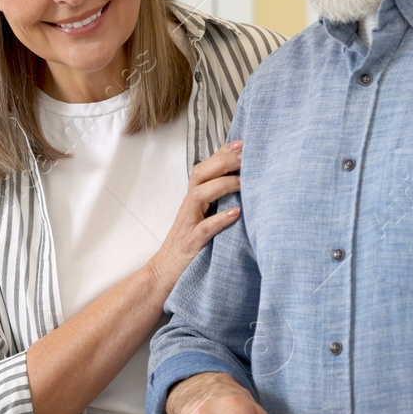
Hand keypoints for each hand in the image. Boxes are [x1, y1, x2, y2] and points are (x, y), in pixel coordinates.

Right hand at [146, 141, 242, 296]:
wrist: (166, 271)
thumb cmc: (191, 243)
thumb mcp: (203, 216)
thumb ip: (217, 199)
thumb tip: (246, 183)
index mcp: (194, 198)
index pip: (206, 167)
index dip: (223, 153)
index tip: (243, 142)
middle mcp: (189, 206)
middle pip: (201, 174)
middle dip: (223, 161)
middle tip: (246, 153)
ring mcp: (188, 223)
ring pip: (200, 195)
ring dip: (223, 185)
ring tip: (244, 182)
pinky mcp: (191, 243)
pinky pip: (204, 228)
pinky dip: (220, 219)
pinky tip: (236, 214)